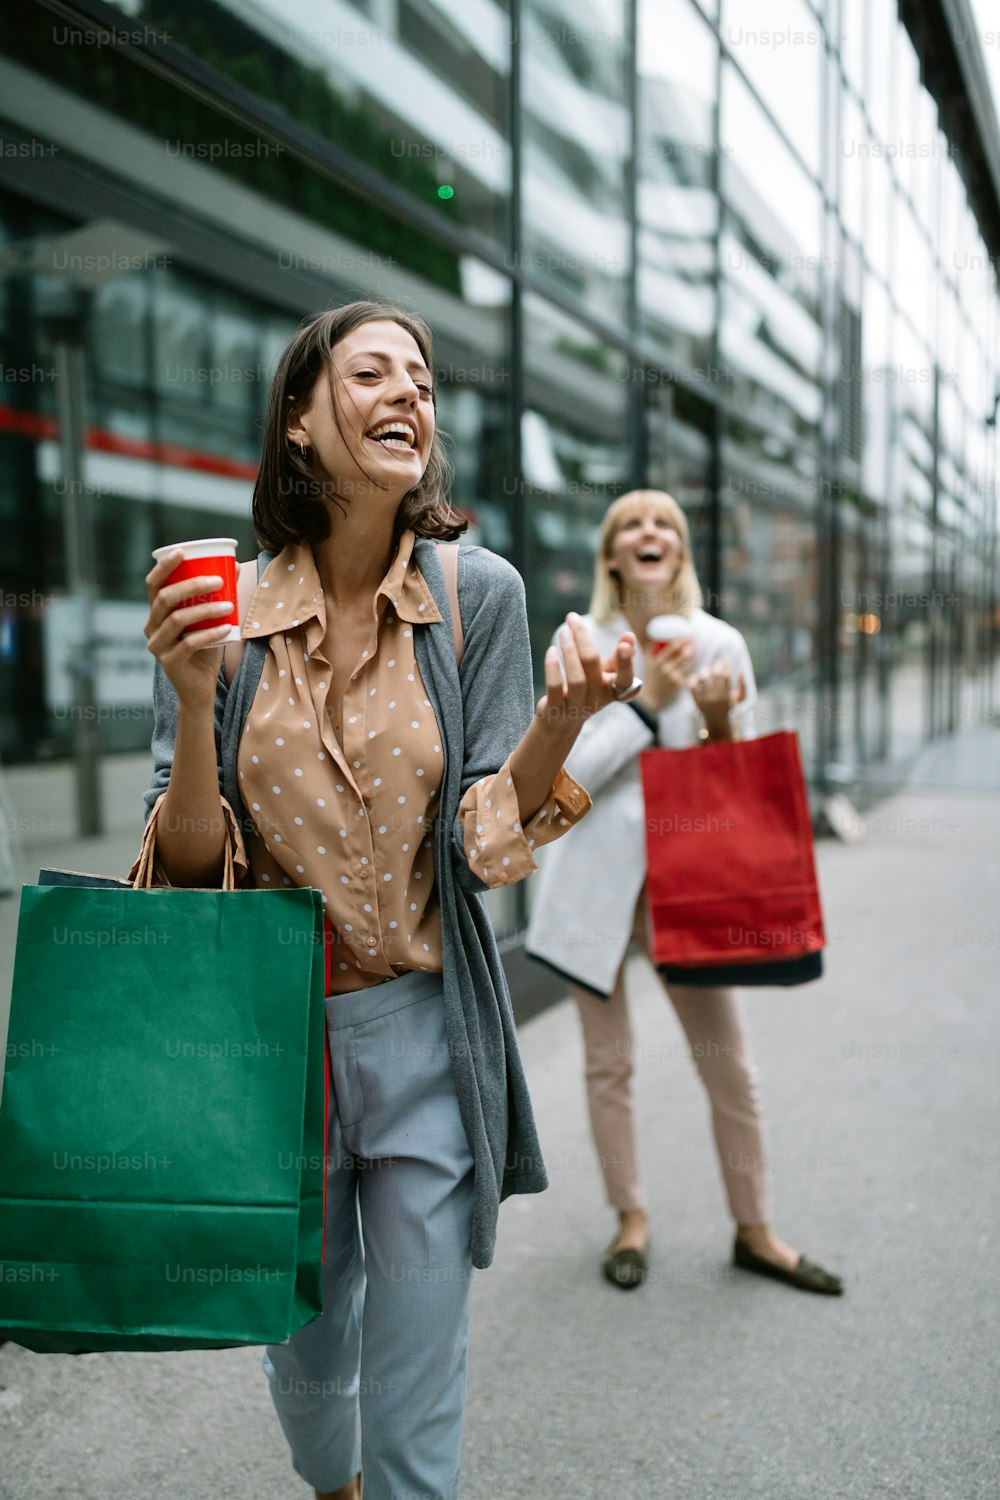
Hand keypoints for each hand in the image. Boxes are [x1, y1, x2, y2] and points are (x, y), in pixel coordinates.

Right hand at [144, 550, 234, 708]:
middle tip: (218, 581)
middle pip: (165, 598)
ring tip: (229, 605)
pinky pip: (189, 644)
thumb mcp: (211, 620)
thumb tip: (235, 566)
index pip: (153, 584)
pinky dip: (210, 634)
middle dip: (191, 585)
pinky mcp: (169, 662)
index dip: (164, 566)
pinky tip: (228, 628)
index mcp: (157, 613)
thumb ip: (218, 596)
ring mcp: (157, 645)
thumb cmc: (205, 649)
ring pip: (178, 620)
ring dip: (206, 609)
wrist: (200, 688)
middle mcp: (151, 627)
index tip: (182, 551)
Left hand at [536, 613, 636, 735]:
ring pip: (576, 678)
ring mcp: (577, 707)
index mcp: (613, 691)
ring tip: (563, 630)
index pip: (626, 680)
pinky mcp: (556, 710)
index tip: (624, 643)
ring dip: (569, 650)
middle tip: (573, 618)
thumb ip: (617, 658)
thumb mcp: (604, 676)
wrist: (561, 723)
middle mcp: (597, 700)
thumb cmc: (586, 692)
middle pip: (593, 667)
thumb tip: (630, 636)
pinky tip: (551, 651)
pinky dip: (553, 668)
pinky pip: (556, 687)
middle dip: (584, 639)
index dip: (627, 664)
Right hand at [637, 637, 693, 712]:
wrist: (651, 697)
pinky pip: (688, 673)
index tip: (687, 636)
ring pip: (688, 663)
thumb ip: (650, 649)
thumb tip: (653, 637)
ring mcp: (674, 677)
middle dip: (689, 648)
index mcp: (658, 662)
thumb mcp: (647, 662)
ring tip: (691, 653)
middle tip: (692, 644)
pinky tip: (688, 666)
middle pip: (683, 655)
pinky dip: (688, 668)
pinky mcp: (680, 684)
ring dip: (690, 658)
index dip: (682, 640)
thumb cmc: (650, 677)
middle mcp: (666, 669)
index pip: (673, 647)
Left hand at [689, 655, 745, 736]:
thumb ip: (743, 687)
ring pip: (704, 679)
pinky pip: (692, 687)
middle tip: (718, 663)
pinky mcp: (697, 701)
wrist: (717, 723)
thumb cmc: (729, 708)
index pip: (727, 676)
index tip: (726, 660)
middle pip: (716, 676)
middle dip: (717, 666)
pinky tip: (696, 677)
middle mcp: (716, 697)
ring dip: (705, 672)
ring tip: (707, 671)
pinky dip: (693, 680)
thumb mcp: (739, 700)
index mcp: (727, 696)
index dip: (726, 665)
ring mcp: (705, 699)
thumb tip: (741, 673)